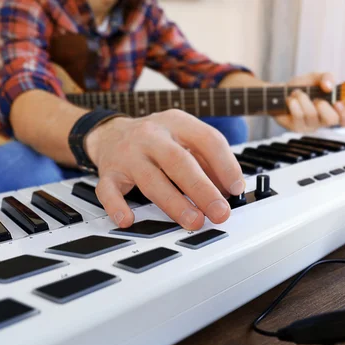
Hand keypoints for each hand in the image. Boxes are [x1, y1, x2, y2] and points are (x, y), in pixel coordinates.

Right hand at [86, 110, 245, 229]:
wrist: (110, 133)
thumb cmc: (155, 140)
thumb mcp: (184, 137)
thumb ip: (207, 160)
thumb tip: (229, 190)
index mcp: (176, 123)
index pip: (207, 139)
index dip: (225, 164)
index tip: (236, 188)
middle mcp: (151, 135)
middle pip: (179, 161)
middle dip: (203, 189)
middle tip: (220, 212)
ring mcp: (127, 154)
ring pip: (151, 179)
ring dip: (174, 203)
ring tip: (194, 221)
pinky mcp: (108, 172)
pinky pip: (109, 191)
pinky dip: (117, 206)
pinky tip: (129, 219)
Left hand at [274, 72, 344, 131]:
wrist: (281, 92)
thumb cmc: (302, 87)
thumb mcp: (316, 77)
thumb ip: (326, 77)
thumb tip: (329, 86)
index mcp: (333, 110)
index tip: (338, 103)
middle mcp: (323, 121)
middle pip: (331, 119)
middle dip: (323, 105)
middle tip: (315, 98)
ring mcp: (309, 126)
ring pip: (311, 114)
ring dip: (303, 98)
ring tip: (297, 93)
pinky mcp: (296, 128)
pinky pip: (298, 115)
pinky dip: (293, 103)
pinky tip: (291, 100)